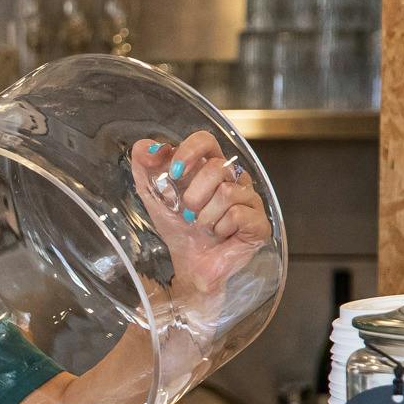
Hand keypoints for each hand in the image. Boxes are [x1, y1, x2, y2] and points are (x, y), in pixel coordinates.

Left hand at [132, 132, 271, 296]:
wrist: (190, 262)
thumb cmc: (178, 227)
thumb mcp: (154, 197)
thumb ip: (144, 169)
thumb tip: (145, 147)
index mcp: (209, 167)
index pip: (205, 141)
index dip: (189, 151)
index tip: (175, 172)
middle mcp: (233, 178)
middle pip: (217, 168)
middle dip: (193, 196)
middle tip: (188, 213)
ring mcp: (250, 199)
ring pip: (227, 193)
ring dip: (205, 216)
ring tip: (203, 226)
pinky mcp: (259, 222)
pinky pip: (238, 215)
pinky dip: (220, 228)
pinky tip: (220, 234)